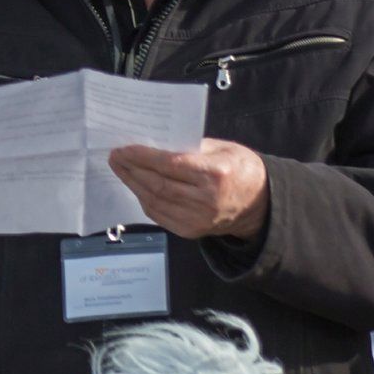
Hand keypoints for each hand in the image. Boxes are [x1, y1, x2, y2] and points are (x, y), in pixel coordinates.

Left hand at [107, 139, 270, 239]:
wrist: (259, 204)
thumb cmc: (239, 168)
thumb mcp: (222, 147)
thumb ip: (189, 146)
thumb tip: (154, 142)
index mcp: (215, 173)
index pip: (170, 165)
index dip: (143, 157)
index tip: (123, 149)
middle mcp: (206, 199)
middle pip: (158, 184)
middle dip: (132, 170)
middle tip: (114, 157)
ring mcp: (198, 219)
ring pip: (155, 201)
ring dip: (133, 184)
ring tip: (120, 169)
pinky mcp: (191, 231)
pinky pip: (159, 215)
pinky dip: (144, 200)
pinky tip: (136, 186)